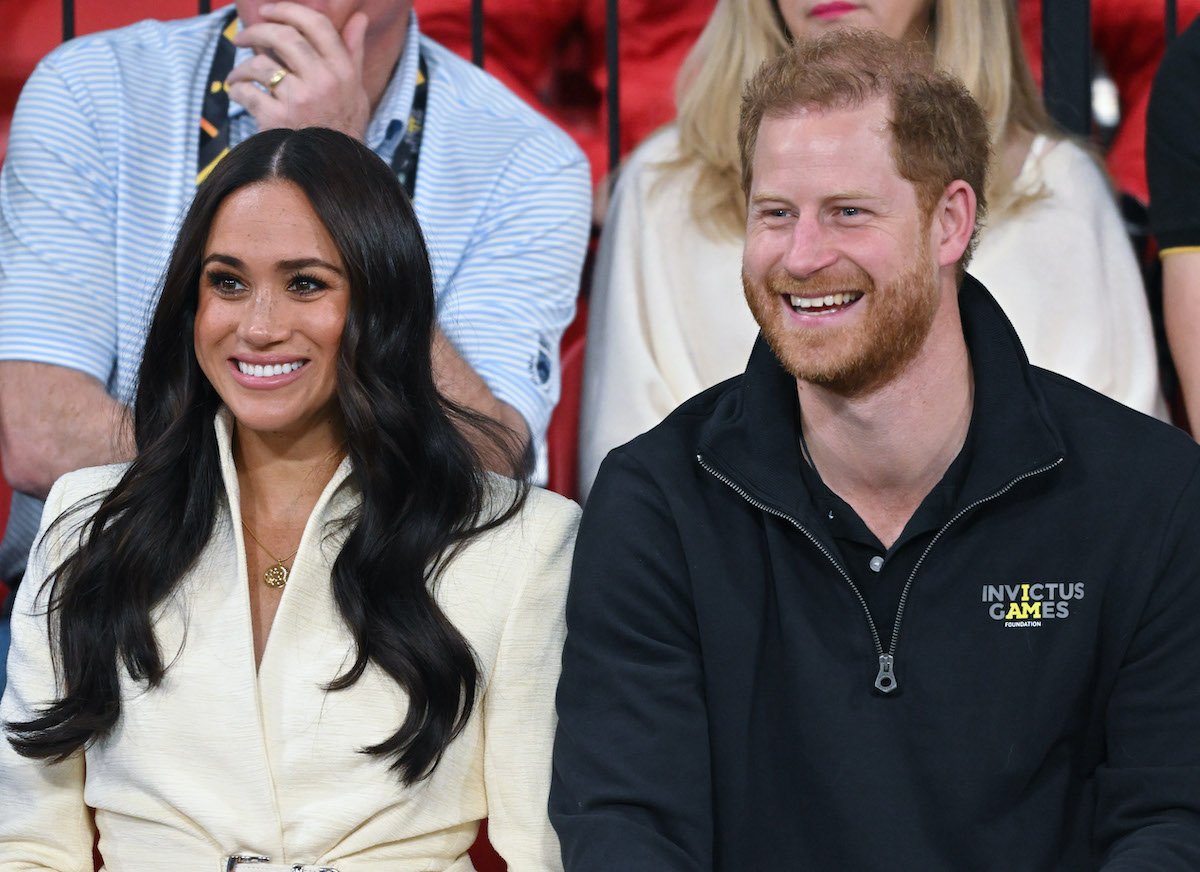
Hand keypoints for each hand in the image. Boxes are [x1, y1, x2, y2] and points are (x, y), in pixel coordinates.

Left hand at [228, 2, 370, 139]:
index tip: (268, 12)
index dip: (288, 10)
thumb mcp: (356, 89)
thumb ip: (353, 52)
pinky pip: (246, 92)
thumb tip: (359, 18)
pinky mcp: (277, 119)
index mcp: (343, 71)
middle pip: (284, 37)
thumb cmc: (343, 126)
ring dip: (241, 66)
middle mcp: (323, 82)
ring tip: (238, 73)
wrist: (332, 168)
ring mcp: (299, 100)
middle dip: (256, 31)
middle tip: (242, 37)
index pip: (316, 25)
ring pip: (260, 64)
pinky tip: (237, 92)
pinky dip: (236, 89)